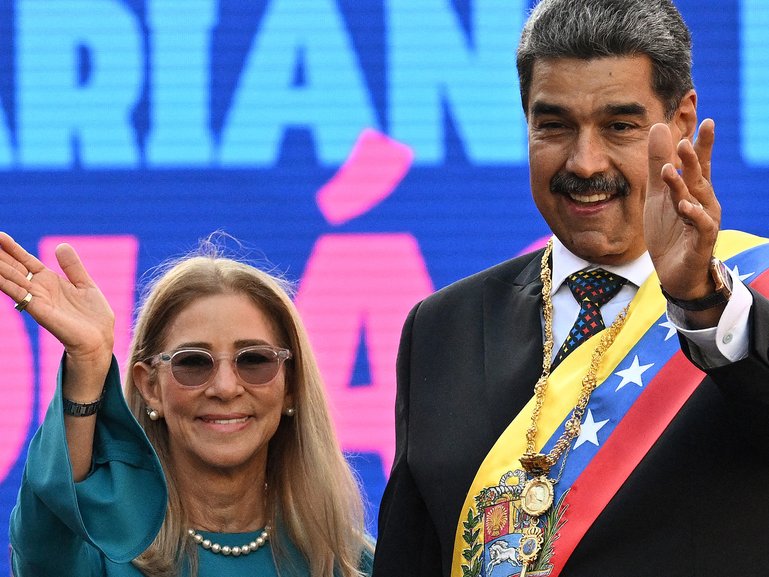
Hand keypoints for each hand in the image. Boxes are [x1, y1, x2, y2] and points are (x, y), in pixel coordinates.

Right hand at [0, 232, 114, 370]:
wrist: (99, 339)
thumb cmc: (93, 316)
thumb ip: (72, 266)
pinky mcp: (39, 310)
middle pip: (14, 268)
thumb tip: (61, 245)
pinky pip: (19, 294)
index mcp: (49, 281)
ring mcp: (37, 299)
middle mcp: (39, 289)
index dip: (13, 248)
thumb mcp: (85, 284)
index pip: (26, 261)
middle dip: (0, 255)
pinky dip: (6, 283)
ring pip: (12, 278)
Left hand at [644, 119, 720, 300]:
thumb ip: (657, 164)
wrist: (676, 273)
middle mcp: (704, 203)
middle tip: (683, 142)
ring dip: (683, 185)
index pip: (699, 164)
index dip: (703, 145)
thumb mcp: (658, 196)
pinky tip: (684, 206)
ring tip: (669, 170)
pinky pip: (701, 226)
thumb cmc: (671, 232)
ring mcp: (704, 222)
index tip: (706, 121)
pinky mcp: (701, 242)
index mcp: (694, 191)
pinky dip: (693, 215)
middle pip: (698, 178)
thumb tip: (659, 127)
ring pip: (696, 200)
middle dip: (692, 160)